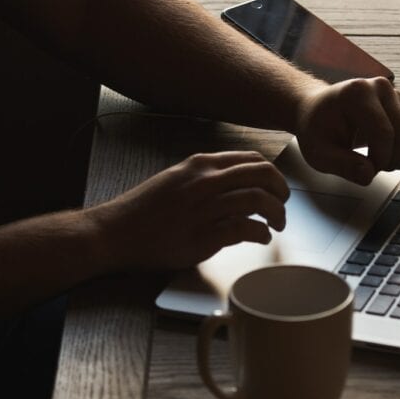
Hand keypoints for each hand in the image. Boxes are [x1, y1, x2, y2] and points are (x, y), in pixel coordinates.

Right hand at [89, 151, 288, 270]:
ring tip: (277, 225)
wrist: (116, 232)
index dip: (271, 174)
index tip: (276, 187)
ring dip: (277, 214)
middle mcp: (205, 181)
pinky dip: (261, 234)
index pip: (251, 160)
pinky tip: (262, 238)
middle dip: (281, 190)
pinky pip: (246, 229)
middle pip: (262, 175)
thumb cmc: (143, 211)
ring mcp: (205, 207)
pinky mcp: (204, 235)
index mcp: (200, 165)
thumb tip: (233, 183)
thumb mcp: (175, 180)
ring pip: (259, 200)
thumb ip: (204, 178)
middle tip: (284, 204)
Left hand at [293, 77, 399, 185]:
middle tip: (374, 167)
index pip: (384, 133)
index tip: (367, 170)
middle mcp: (382, 88)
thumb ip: (342, 165)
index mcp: (358, 93)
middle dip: (393, 161)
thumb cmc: (318, 129)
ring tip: (384, 162)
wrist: (320, 111)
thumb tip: (368, 175)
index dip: (380, 160)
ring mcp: (398, 95)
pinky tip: (398, 157)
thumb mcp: (319, 153)